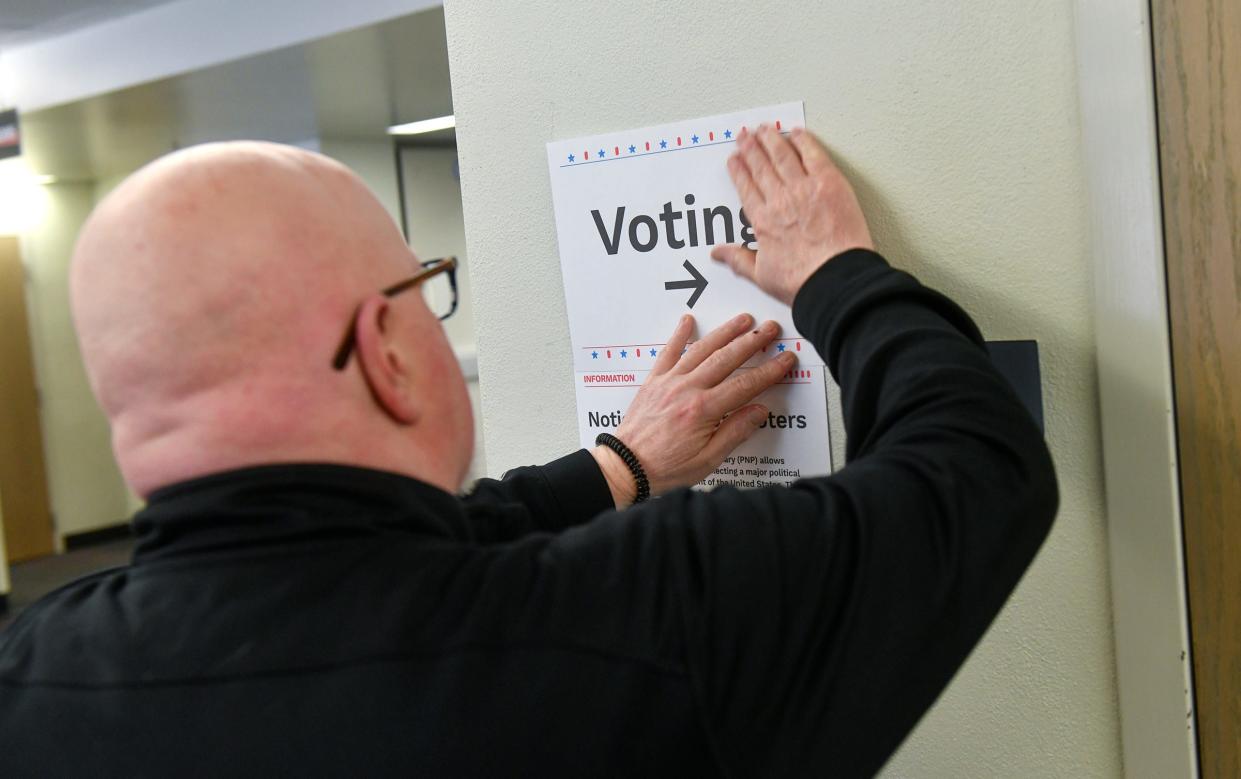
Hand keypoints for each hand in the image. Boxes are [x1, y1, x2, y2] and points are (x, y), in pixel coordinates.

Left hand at [590, 312, 796, 505]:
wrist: (626, 466)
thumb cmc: (665, 468)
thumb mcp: (708, 459)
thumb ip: (735, 432)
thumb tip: (759, 411)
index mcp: (703, 410)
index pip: (745, 385)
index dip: (769, 371)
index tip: (785, 360)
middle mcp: (687, 390)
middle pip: (727, 358)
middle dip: (753, 341)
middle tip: (771, 329)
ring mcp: (669, 382)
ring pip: (702, 349)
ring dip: (725, 332)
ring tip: (743, 320)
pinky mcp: (654, 381)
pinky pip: (668, 352)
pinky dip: (679, 335)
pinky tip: (688, 320)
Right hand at [710, 125, 873, 304]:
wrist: (835, 280)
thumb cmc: (803, 282)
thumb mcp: (762, 275)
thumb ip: (738, 260)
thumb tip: (717, 253)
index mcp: (762, 221)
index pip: (746, 187)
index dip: (739, 170)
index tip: (734, 159)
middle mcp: (779, 200)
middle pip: (761, 166)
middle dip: (750, 148)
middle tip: (744, 135)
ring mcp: (804, 188)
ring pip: (783, 155)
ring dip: (771, 139)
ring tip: (765, 129)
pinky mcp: (829, 182)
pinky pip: (813, 154)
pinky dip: (804, 141)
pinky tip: (797, 133)